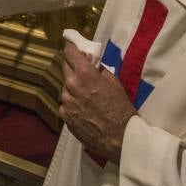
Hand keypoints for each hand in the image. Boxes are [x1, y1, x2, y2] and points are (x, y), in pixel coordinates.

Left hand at [59, 42, 135, 162]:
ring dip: (73, 87)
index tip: (71, 47)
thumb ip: (100, 70)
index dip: (70, 49)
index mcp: (85, 74)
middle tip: (81, 71)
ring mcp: (66, 101)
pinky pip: (65, 103)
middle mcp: (71, 85)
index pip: (70, 53)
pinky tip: (84, 110)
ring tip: (87, 97)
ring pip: (65, 87)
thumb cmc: (121, 109)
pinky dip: (72, 103)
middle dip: (72, 67)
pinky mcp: (64, 115)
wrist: (119, 138)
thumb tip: (92, 63)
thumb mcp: (115, 83)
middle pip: (65, 68)